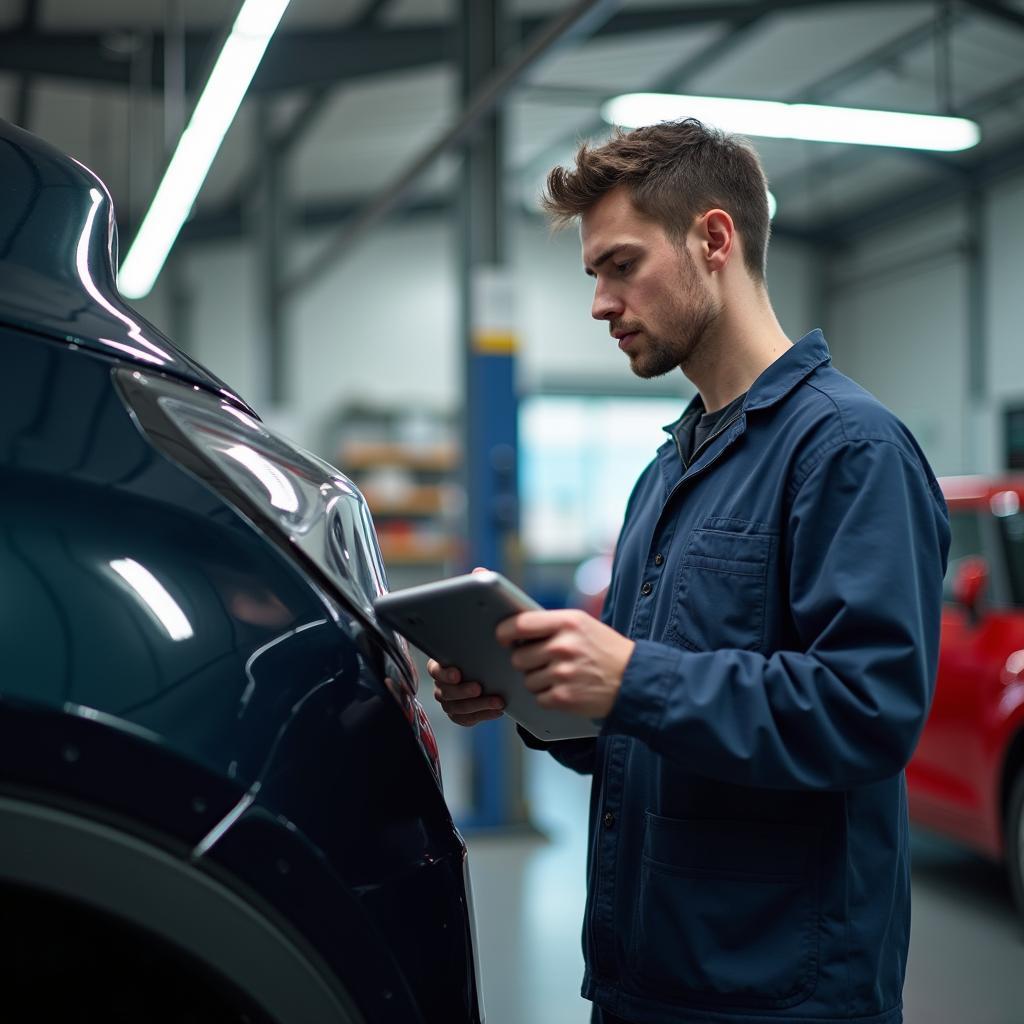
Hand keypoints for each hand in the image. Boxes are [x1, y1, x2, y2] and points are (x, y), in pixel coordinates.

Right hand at [427, 565, 505, 726]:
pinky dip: (480, 716)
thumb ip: (483, 592)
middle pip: (443, 691)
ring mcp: (454, 697)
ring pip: (454, 708)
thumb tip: (478, 571)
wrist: (514, 660)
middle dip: (461, 692)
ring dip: (474, 706)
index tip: (457, 671)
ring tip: (495, 699)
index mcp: (446, 656)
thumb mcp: (495, 616)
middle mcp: (446, 678)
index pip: (435, 667)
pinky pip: (465, 719)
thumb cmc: (497, 637)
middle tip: (480, 687)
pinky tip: (497, 708)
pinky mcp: (465, 712)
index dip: (443, 671)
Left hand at [496, 609, 634, 719]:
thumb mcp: (583, 625)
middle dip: (527, 662)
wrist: (635, 679)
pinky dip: (549, 697)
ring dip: (539, 681)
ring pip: (527, 680)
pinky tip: (566, 690)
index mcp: (567, 622)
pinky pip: (539, 698)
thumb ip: (552, 625)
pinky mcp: (564, 697)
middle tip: (544, 662)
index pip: (520, 624)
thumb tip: (515, 631)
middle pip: (518, 657)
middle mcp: (563, 646)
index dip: (505, 632)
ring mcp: (563, 673)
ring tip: (562, 676)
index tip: (503, 637)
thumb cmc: (605, 650)